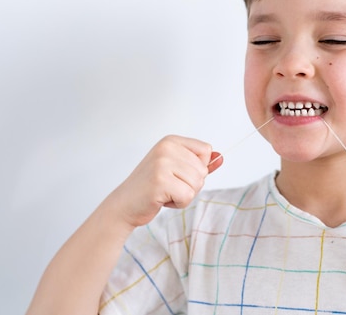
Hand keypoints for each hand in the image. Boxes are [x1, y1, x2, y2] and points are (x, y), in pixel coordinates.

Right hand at [105, 135, 222, 229]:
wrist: (124, 204)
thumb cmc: (152, 187)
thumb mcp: (177, 170)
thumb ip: (200, 164)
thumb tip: (221, 157)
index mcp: (171, 141)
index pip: (206, 150)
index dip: (198, 168)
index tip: (178, 173)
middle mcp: (166, 148)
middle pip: (203, 170)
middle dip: (191, 184)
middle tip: (169, 186)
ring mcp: (162, 164)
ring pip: (197, 184)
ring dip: (184, 195)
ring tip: (165, 192)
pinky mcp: (160, 181)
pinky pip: (187, 196)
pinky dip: (178, 203)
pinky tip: (162, 199)